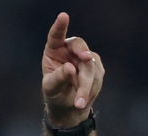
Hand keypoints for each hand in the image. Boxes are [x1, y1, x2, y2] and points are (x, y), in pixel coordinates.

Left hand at [41, 12, 104, 126]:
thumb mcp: (50, 88)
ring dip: (86, 85)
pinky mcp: (96, 67)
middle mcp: (70, 50)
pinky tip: (83, 99)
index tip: (63, 16)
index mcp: (54, 50)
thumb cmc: (55, 93)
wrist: (68, 106)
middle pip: (79, 47)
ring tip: (79, 102)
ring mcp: (85, 58)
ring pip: (90, 65)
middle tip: (86, 59)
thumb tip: (70, 68)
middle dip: (83, 53)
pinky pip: (97, 75)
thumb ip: (57, 77)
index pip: (56, 36)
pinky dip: (91, 89)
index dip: (60, 26)